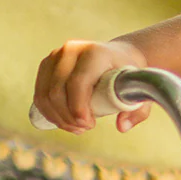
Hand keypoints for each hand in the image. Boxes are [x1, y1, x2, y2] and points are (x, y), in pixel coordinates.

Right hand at [32, 39, 149, 132]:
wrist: (118, 55)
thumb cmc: (130, 74)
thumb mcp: (141, 90)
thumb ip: (137, 111)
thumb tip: (122, 127)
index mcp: (95, 53)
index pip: (78, 82)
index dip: (79, 108)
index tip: (89, 125)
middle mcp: (71, 50)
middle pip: (58, 91)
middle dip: (68, 117)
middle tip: (85, 129)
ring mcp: (55, 56)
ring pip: (45, 94)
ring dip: (58, 117)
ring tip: (77, 128)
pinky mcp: (46, 64)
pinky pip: (40, 93)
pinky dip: (48, 112)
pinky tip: (63, 122)